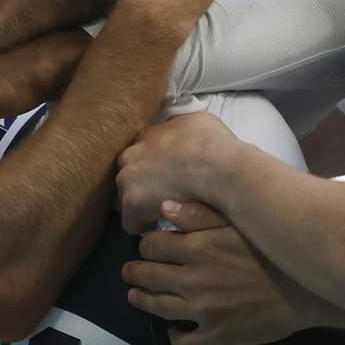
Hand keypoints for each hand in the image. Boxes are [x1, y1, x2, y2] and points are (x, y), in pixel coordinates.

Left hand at [116, 112, 241, 233]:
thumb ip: (179, 126)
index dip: (153, 164)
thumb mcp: (198, 120)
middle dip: (142, 181)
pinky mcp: (132, 202)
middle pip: (129, 171)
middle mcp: (132, 153)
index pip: (141, 150)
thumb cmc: (215, 146)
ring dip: (141, 201)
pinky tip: (157, 225)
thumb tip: (178, 129)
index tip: (165, 173)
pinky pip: (130, 221)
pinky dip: (142, 225)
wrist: (218, 169)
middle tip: (163, 192)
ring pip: (127, 194)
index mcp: (147, 135)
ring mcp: (129, 178)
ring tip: (161, 210)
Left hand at [121, 203, 316, 344]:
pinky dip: (174, 337)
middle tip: (129, 272)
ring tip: (136, 296)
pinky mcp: (217, 336)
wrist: (307, 289)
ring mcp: (203, 312)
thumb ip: (199, 213)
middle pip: (147, 277)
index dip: (145, 245)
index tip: (146, 246)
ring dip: (143, 300)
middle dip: (133, 272)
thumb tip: (163, 207)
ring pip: (158, 308)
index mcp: (196, 249)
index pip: (150, 246)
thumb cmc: (273, 249)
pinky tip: (174, 330)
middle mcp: (192, 281)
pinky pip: (184, 342)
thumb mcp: (237, 221)